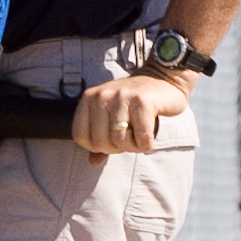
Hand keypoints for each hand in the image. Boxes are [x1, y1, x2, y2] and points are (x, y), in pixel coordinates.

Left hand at [71, 72, 191, 165]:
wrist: (162, 78)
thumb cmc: (134, 103)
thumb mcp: (111, 116)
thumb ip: (100, 139)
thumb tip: (93, 162)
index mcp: (89, 98)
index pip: (79, 135)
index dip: (95, 145)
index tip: (110, 139)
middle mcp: (102, 96)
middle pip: (100, 143)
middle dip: (117, 147)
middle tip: (129, 136)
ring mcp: (121, 97)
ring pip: (120, 141)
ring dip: (133, 145)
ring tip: (140, 133)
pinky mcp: (142, 101)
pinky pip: (141, 138)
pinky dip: (147, 143)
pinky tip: (150, 134)